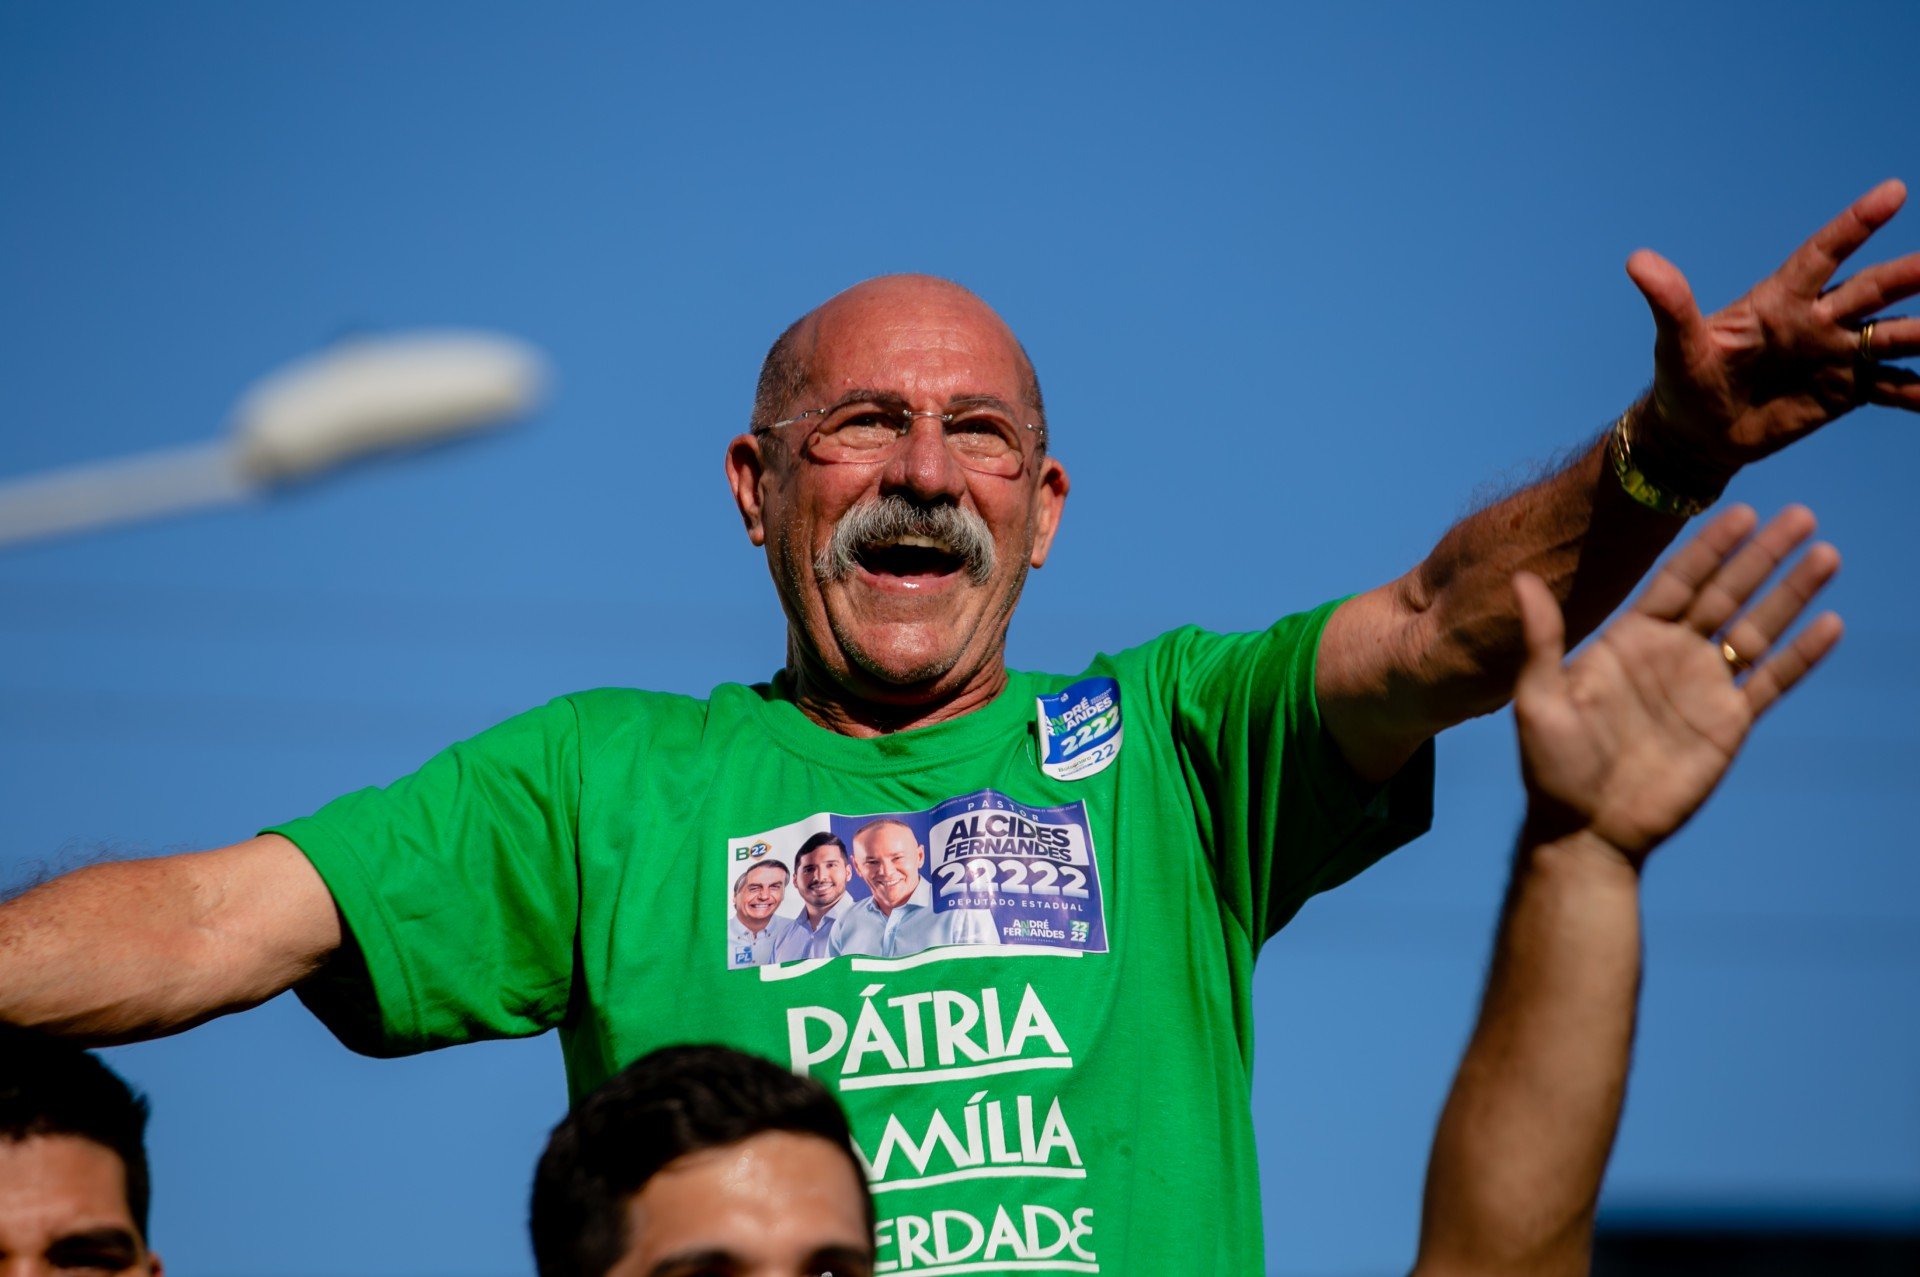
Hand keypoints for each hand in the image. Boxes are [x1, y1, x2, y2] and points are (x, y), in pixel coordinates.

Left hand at [1512, 504, 1841, 861]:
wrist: (1586, 829)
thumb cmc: (1553, 765)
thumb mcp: (1539, 698)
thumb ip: (1542, 639)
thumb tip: (1521, 577)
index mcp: (1628, 639)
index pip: (1677, 580)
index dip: (1710, 546)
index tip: (1742, 511)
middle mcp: (1670, 654)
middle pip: (1726, 593)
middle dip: (1762, 555)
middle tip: (1801, 515)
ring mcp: (1703, 687)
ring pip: (1757, 629)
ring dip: (1791, 594)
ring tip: (1826, 555)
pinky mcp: (1728, 724)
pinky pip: (1771, 682)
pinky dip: (1801, 655)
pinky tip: (1830, 624)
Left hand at [1628, 180, 1919, 478]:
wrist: (1697, 435)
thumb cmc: (1683, 383)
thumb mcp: (1676, 346)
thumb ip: (1670, 304)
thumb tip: (1637, 261)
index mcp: (1780, 301)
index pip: (1823, 254)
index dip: (1856, 224)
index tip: (1894, 191)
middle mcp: (1818, 321)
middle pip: (1874, 289)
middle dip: (1912, 275)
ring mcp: (1838, 355)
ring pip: (1896, 336)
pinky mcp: (1848, 392)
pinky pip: (1895, 387)